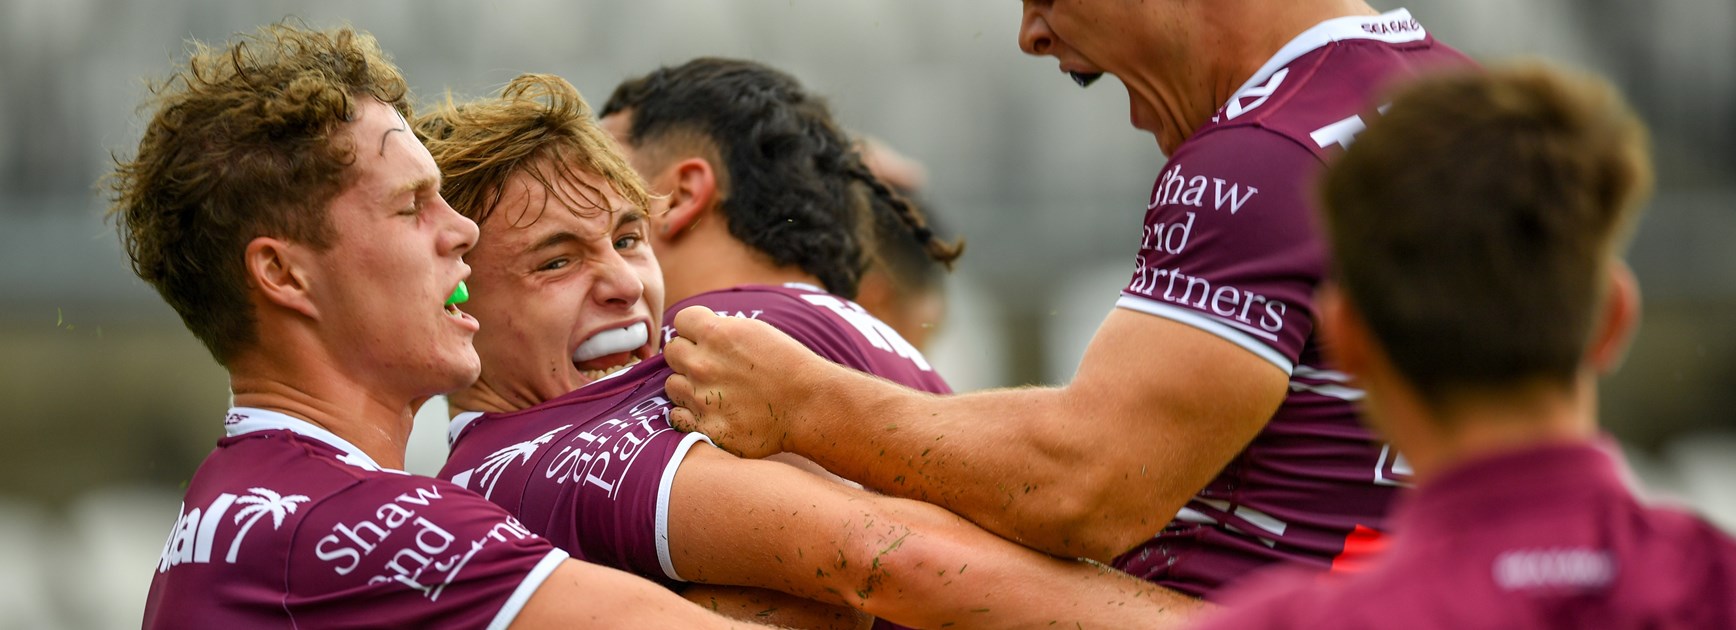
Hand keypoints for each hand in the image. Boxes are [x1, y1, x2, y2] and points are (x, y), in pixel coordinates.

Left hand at [663, 306, 828, 458]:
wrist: (810, 405)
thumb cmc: (788, 365)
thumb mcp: (755, 330)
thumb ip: (720, 328)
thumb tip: (695, 330)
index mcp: (716, 334)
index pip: (681, 320)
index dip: (694, 329)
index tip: (707, 339)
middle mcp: (703, 364)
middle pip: (672, 351)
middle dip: (688, 356)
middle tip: (711, 366)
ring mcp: (702, 398)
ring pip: (672, 385)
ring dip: (688, 386)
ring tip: (714, 391)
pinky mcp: (707, 428)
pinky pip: (677, 417)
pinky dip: (690, 415)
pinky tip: (711, 412)